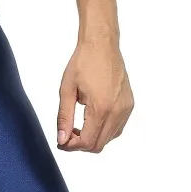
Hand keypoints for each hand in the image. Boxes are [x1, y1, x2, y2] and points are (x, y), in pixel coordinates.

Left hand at [56, 38, 133, 152]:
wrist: (102, 45)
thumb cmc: (83, 63)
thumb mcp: (67, 91)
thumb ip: (64, 118)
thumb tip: (61, 140)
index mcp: (101, 108)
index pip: (87, 142)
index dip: (71, 146)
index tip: (61, 141)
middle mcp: (117, 111)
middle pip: (98, 145)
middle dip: (81, 145)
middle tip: (68, 134)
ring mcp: (125, 109)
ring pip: (108, 139)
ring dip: (92, 139)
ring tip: (79, 126)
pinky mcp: (129, 105)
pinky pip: (116, 129)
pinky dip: (103, 131)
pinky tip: (92, 120)